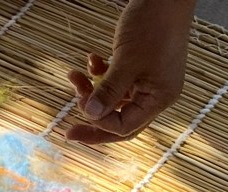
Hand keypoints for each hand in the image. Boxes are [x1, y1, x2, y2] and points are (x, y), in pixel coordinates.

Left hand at [66, 0, 194, 143]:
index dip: (101, 122)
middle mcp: (156, 95)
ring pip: (115, 99)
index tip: (81, 106)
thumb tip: (90, 114)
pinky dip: (101, 74)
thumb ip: (109, 90)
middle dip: (94, 122)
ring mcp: (149, 81)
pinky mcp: (141, 68)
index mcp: (159, 99)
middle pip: (120, 120)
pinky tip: (92, 60)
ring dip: (93, 91)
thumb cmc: (153, 25)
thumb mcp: (127, 60)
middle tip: (69, 131)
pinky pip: (117, 82)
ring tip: (74, 76)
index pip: (126, 126)